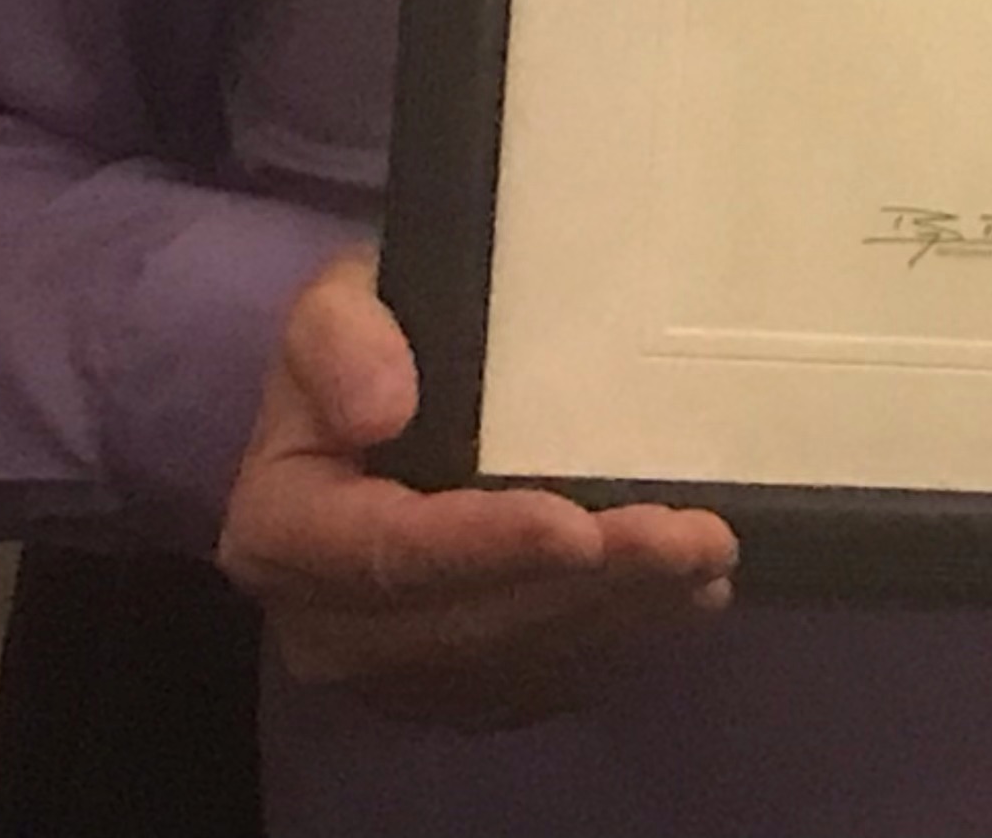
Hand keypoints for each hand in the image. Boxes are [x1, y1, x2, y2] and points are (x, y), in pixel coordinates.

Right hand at [217, 250, 738, 727]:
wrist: (370, 405)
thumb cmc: (364, 346)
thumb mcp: (336, 305)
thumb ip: (340, 338)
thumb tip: (382, 405)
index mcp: (281, 534)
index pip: (390, 554)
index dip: (485, 547)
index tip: (577, 528)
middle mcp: (329, 628)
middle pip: (473, 619)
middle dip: (591, 584)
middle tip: (695, 542)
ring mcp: (397, 669)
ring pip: (523, 655)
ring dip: (624, 612)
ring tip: (710, 559)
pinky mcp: (457, 686)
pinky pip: (545, 675)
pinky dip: (620, 633)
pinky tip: (684, 594)